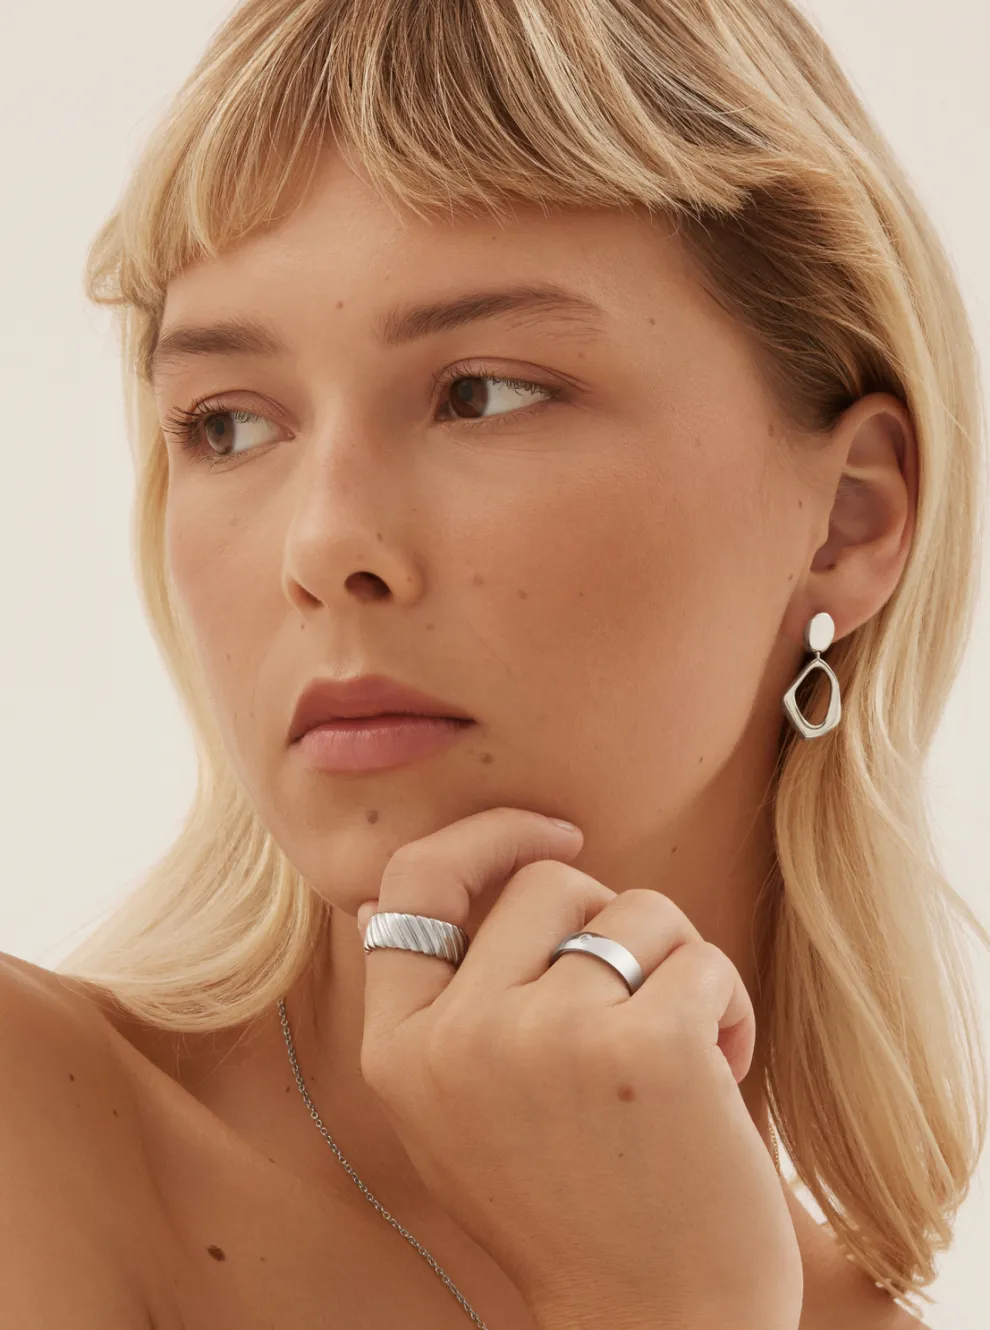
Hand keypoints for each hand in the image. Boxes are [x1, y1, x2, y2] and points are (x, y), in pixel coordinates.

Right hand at [356, 806, 802, 1329]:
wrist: (659, 1328)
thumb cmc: (571, 1207)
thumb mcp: (460, 1112)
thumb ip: (438, 1006)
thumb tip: (392, 899)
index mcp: (400, 1053)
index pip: (413, 884)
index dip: (484, 836)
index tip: (555, 832)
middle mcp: (458, 1040)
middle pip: (549, 881)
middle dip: (609, 924)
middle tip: (635, 1004)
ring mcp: (547, 1039)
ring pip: (637, 911)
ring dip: (674, 970)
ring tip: (679, 1061)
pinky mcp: (644, 1046)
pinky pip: (702, 959)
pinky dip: (727, 1007)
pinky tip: (719, 1081)